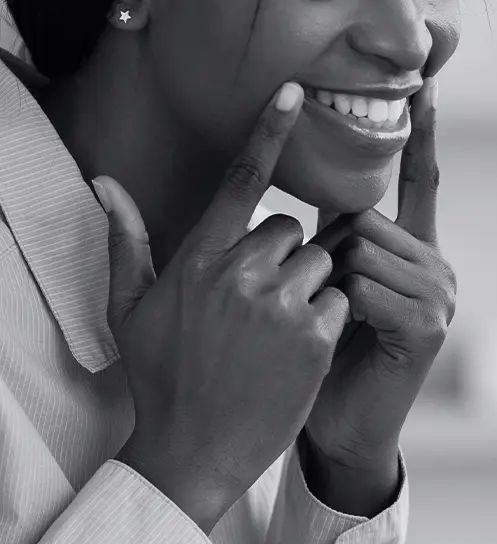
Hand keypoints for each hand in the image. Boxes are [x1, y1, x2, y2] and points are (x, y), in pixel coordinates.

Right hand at [96, 82, 347, 528]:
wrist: (193, 451)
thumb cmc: (161, 379)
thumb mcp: (132, 310)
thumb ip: (128, 243)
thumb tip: (108, 186)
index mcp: (196, 259)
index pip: (240, 182)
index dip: (266, 132)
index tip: (290, 92)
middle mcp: (238, 273)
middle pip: (290, 231)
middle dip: (286, 260)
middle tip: (262, 309)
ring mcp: (279, 304)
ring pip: (322, 264)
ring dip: (312, 290)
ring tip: (278, 335)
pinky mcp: (315, 336)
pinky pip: (341, 301)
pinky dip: (330, 322)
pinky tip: (299, 354)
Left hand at [301, 77, 455, 471]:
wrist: (341, 428)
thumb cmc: (329, 358)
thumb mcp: (333, 283)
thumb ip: (338, 234)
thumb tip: (323, 181)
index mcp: (418, 251)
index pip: (423, 179)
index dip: (426, 132)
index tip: (429, 82)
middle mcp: (437, 266)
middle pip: (366, 218)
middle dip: (329, 252)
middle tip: (329, 302)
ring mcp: (439, 295)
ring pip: (362, 249)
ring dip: (331, 282)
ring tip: (337, 322)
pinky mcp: (429, 324)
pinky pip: (366, 286)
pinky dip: (343, 308)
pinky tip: (350, 335)